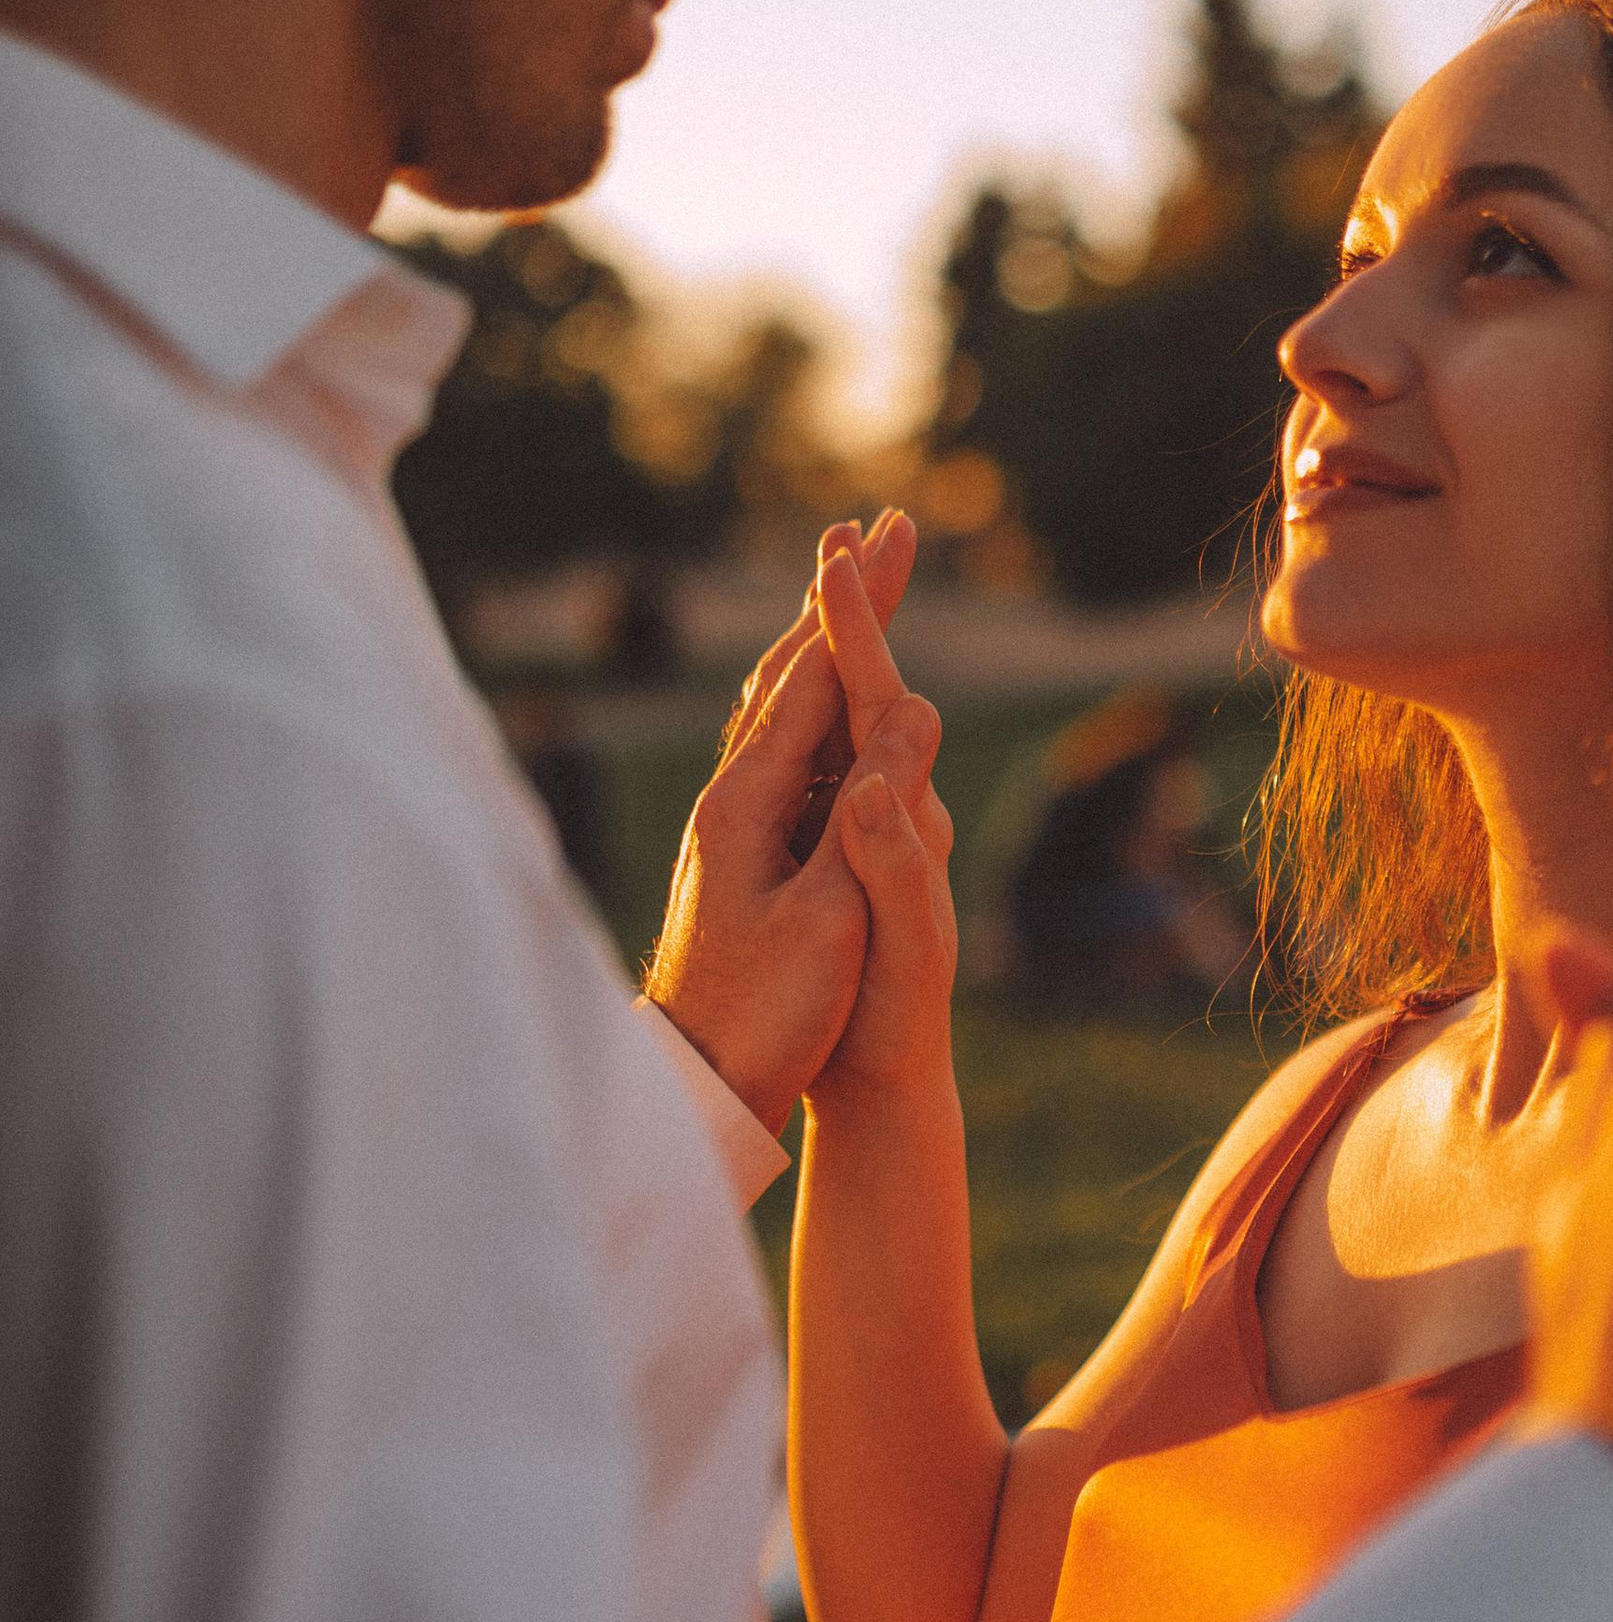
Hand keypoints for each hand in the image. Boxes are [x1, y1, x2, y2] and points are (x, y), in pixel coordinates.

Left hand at [644, 511, 942, 1131]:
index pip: (816, 674)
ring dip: (820, 645)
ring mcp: (725, 827)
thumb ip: (869, 818)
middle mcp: (729, 798)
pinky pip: (778, 753)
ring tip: (843, 601)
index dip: (860, 600)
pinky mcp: (733, 859)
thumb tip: (911, 713)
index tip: (891, 531)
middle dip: (842, 601)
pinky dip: (808, 706)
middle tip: (878, 532)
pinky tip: (808, 721)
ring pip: (777, 709)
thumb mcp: (831, 919)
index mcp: (750, 801)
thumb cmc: (763, 1018)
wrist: (692, 1090)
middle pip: (791, 673)